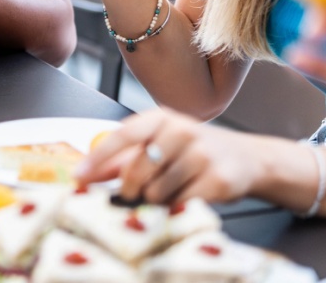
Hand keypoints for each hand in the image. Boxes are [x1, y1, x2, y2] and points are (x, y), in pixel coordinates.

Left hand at [75, 108, 263, 203]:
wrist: (246, 158)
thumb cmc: (193, 150)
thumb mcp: (157, 144)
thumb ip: (121, 159)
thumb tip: (86, 174)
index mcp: (161, 119)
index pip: (123, 135)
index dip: (99, 158)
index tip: (79, 177)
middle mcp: (182, 131)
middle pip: (137, 171)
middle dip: (130, 189)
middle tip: (135, 193)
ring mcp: (202, 155)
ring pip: (157, 193)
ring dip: (157, 200)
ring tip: (172, 189)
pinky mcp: (218, 180)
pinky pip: (180, 205)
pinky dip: (178, 207)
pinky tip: (189, 195)